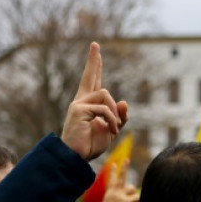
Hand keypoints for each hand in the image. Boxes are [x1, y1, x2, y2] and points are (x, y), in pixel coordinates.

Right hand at [61, 43, 128, 160]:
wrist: (77, 157)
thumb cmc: (91, 144)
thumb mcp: (112, 129)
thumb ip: (120, 116)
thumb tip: (123, 101)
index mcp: (89, 103)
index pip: (92, 80)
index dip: (94, 65)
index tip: (95, 48)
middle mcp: (81, 101)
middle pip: (90, 76)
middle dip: (93, 60)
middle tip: (94, 44)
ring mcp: (79, 104)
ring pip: (106, 94)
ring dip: (114, 112)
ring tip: (114, 128)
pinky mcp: (79, 110)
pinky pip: (104, 108)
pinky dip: (112, 119)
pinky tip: (112, 130)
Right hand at [98, 159, 139, 201]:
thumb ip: (122, 197)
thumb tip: (135, 192)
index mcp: (109, 194)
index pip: (111, 180)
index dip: (113, 172)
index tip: (113, 164)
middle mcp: (114, 192)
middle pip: (121, 177)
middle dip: (124, 168)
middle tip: (126, 159)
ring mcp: (120, 195)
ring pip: (132, 189)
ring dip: (133, 196)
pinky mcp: (126, 200)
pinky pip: (137, 197)